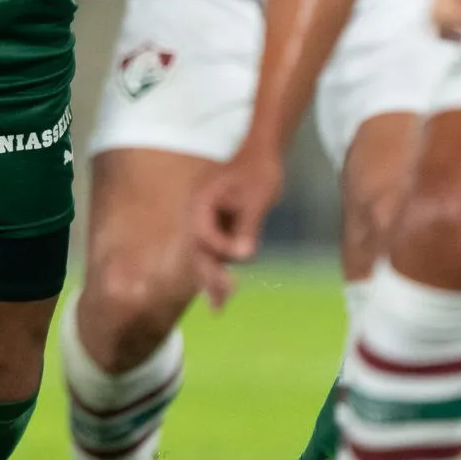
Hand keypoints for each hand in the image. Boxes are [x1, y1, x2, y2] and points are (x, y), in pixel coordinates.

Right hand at [188, 153, 284, 310]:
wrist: (263, 152)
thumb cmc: (260, 171)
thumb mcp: (257, 199)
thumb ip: (248, 227)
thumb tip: (244, 257)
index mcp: (200, 201)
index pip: (204, 235)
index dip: (222, 250)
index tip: (244, 255)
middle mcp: (197, 211)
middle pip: (199, 249)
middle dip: (208, 277)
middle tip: (219, 307)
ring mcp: (205, 218)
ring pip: (206, 252)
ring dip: (213, 276)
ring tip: (220, 303)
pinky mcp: (217, 222)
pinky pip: (216, 248)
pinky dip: (220, 267)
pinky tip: (223, 289)